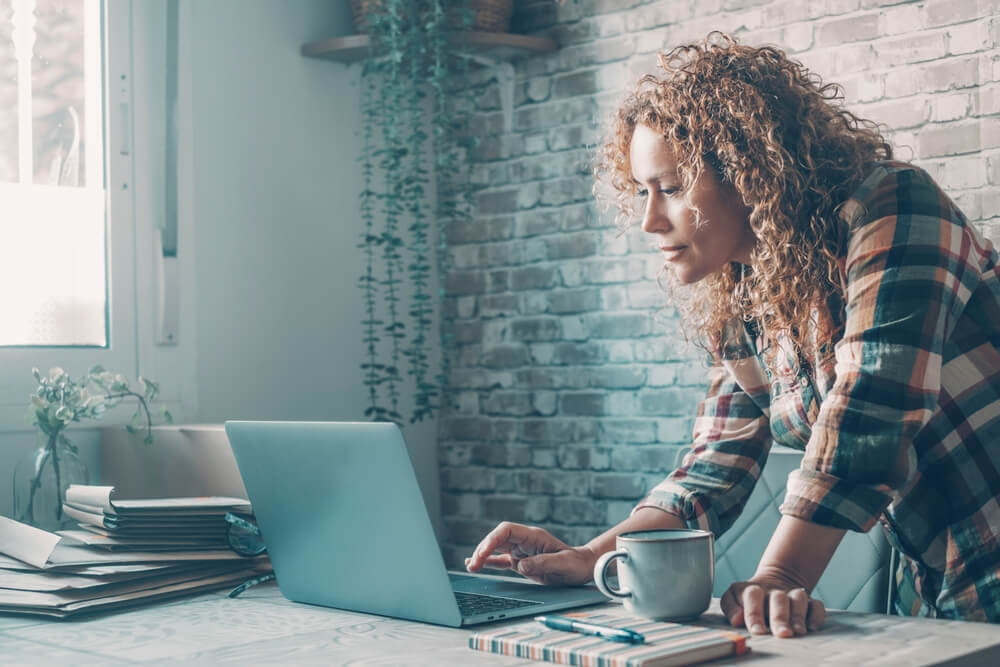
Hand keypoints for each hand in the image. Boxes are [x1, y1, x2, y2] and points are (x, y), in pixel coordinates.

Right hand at [464, 521, 596, 585]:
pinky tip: (475, 564)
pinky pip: (500, 560)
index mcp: (533, 536)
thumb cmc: (575, 564)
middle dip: (483, 549)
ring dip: (482, 556)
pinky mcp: (521, 562)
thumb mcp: (562, 564)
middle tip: (474, 564)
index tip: (484, 551)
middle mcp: (524, 541)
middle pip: (497, 539)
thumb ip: (542, 563)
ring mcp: (521, 551)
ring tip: (470, 566)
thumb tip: (520, 565)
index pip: (507, 530)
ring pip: (496, 549)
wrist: (583, 568)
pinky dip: (488, 562)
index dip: (493, 538)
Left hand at [720, 573, 825, 638]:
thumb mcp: (734, 596)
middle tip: (782, 633)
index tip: (757, 631)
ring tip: (798, 631)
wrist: (774, 580)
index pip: (753, 596)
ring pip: (798, 600)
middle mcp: (774, 591)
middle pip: (778, 599)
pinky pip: (816, 606)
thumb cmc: (750, 597)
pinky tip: (812, 627)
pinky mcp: (809, 602)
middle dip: (780, 617)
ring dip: (798, 616)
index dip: (754, 614)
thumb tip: (737, 619)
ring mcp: (792, 595)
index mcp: (754, 589)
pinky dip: (816, 616)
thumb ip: (730, 607)